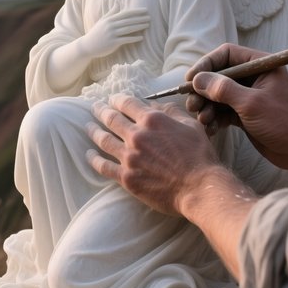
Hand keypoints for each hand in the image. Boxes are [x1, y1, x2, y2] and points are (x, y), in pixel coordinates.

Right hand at [80, 7, 150, 58]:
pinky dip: (134, 38)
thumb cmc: (96, 33)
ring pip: (128, 29)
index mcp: (110, 19)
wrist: (87, 45)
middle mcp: (111, 25)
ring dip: (139, 27)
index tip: (145, 10)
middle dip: (140, 18)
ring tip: (147, 25)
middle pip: (128, 21)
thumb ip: (111, 13)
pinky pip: (125, 39)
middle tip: (150, 17)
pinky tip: (141, 37)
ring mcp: (112, 34)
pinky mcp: (112, 43)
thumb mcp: (102, 21)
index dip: (136, 11)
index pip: (125, 13)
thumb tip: (117, 3)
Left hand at [86, 94, 222, 216]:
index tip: (112, 99)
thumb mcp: (190, 125)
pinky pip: (103, 166)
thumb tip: (154, 105)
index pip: (127, 104)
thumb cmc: (199, 156)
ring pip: (103, 140)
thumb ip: (170, 112)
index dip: (116, 99)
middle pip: (111, 119)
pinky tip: (88, 155)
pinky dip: (93, 159)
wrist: (200, 188)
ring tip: (88, 127)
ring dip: (93, 131)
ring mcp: (129, 157)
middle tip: (94, 108)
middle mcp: (137, 136)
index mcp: (152, 120)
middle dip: (101, 111)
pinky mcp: (126, 177)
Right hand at [183, 43, 287, 177]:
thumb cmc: (283, 123)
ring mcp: (248, 95)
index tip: (191, 78)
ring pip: (217, 95)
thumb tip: (197, 79)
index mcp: (261, 65)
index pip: (226, 54)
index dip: (206, 64)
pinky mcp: (244, 112)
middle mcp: (253, 77)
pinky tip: (209, 129)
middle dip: (203, 90)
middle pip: (218, 75)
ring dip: (206, 106)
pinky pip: (222, 110)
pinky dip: (213, 118)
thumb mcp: (250, 103)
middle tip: (192, 104)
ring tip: (202, 119)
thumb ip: (223, 89)